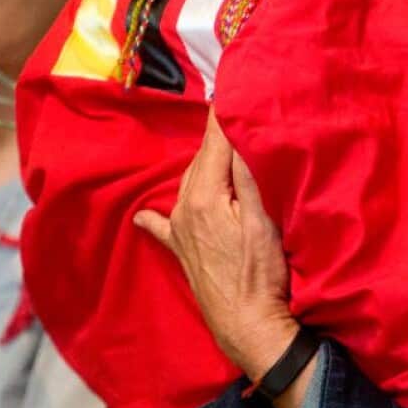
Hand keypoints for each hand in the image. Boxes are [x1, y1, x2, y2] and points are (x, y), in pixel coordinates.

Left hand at [133, 109, 302, 382]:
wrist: (248, 326)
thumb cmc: (261, 273)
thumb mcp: (264, 217)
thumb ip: (248, 173)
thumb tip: (237, 131)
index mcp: (204, 194)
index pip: (214, 141)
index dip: (223, 112)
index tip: (230, 81)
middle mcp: (184, 208)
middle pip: (203, 159)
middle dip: (217, 135)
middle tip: (234, 109)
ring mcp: (180, 231)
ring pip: (191, 183)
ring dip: (204, 163)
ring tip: (218, 143)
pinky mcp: (183, 252)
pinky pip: (165, 226)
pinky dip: (157, 216)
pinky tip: (143, 218)